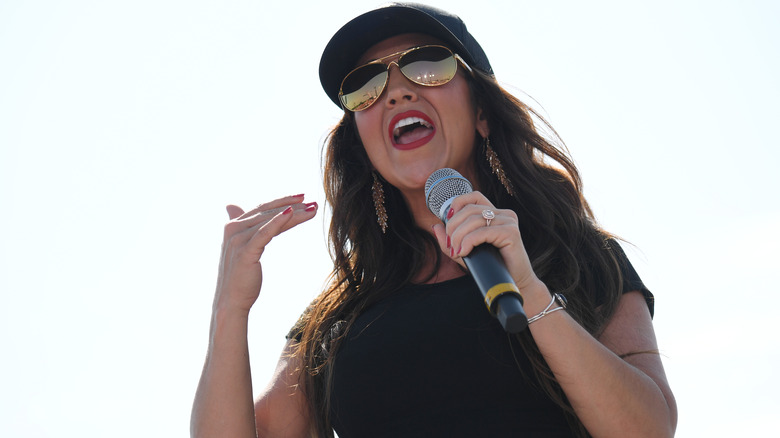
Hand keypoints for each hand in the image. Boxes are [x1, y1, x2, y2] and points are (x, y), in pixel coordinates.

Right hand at [214, 194, 317, 313]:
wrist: (231, 302)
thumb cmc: (240, 277)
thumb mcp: (242, 247)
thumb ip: (242, 227)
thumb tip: (231, 205)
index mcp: (233, 226)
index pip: (262, 209)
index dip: (283, 201)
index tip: (303, 197)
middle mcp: (233, 229)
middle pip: (268, 212)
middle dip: (292, 205)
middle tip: (313, 202)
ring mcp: (238, 240)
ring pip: (271, 221)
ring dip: (294, 213)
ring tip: (312, 209)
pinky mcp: (246, 251)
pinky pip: (265, 233)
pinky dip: (278, 221)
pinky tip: (291, 213)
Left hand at [430, 191, 538, 291]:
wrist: (514, 282)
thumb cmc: (490, 266)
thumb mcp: (465, 251)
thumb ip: (450, 240)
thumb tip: (436, 227)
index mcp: (495, 214)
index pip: (474, 197)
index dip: (458, 203)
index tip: (448, 221)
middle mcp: (503, 214)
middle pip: (469, 210)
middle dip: (453, 227)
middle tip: (451, 245)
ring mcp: (508, 222)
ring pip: (474, 220)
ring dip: (459, 236)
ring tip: (456, 251)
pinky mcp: (511, 232)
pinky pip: (482, 232)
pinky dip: (468, 242)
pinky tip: (464, 252)